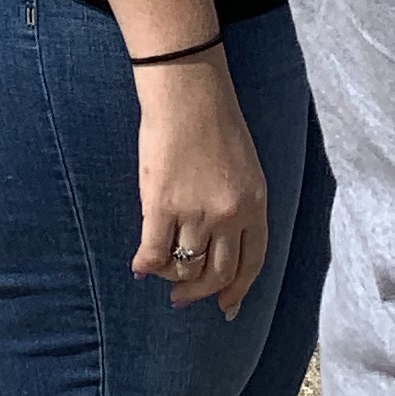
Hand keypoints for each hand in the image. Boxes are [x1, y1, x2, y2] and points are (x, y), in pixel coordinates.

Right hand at [132, 62, 268, 317]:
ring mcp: (196, 211)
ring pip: (185, 266)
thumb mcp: (244, 166)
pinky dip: (146, 265)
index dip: (238, 290)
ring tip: (160, 272)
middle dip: (201, 292)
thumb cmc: (213, 119)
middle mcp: (230, 214)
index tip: (226, 307)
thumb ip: (237, 204)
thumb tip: (219, 239)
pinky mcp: (162, 204)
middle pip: (219, 273)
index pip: (252, 262)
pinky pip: (154, 252)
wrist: (186, 88)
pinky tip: (139, 267)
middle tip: (183, 299)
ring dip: (171, 277)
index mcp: (255, 203)